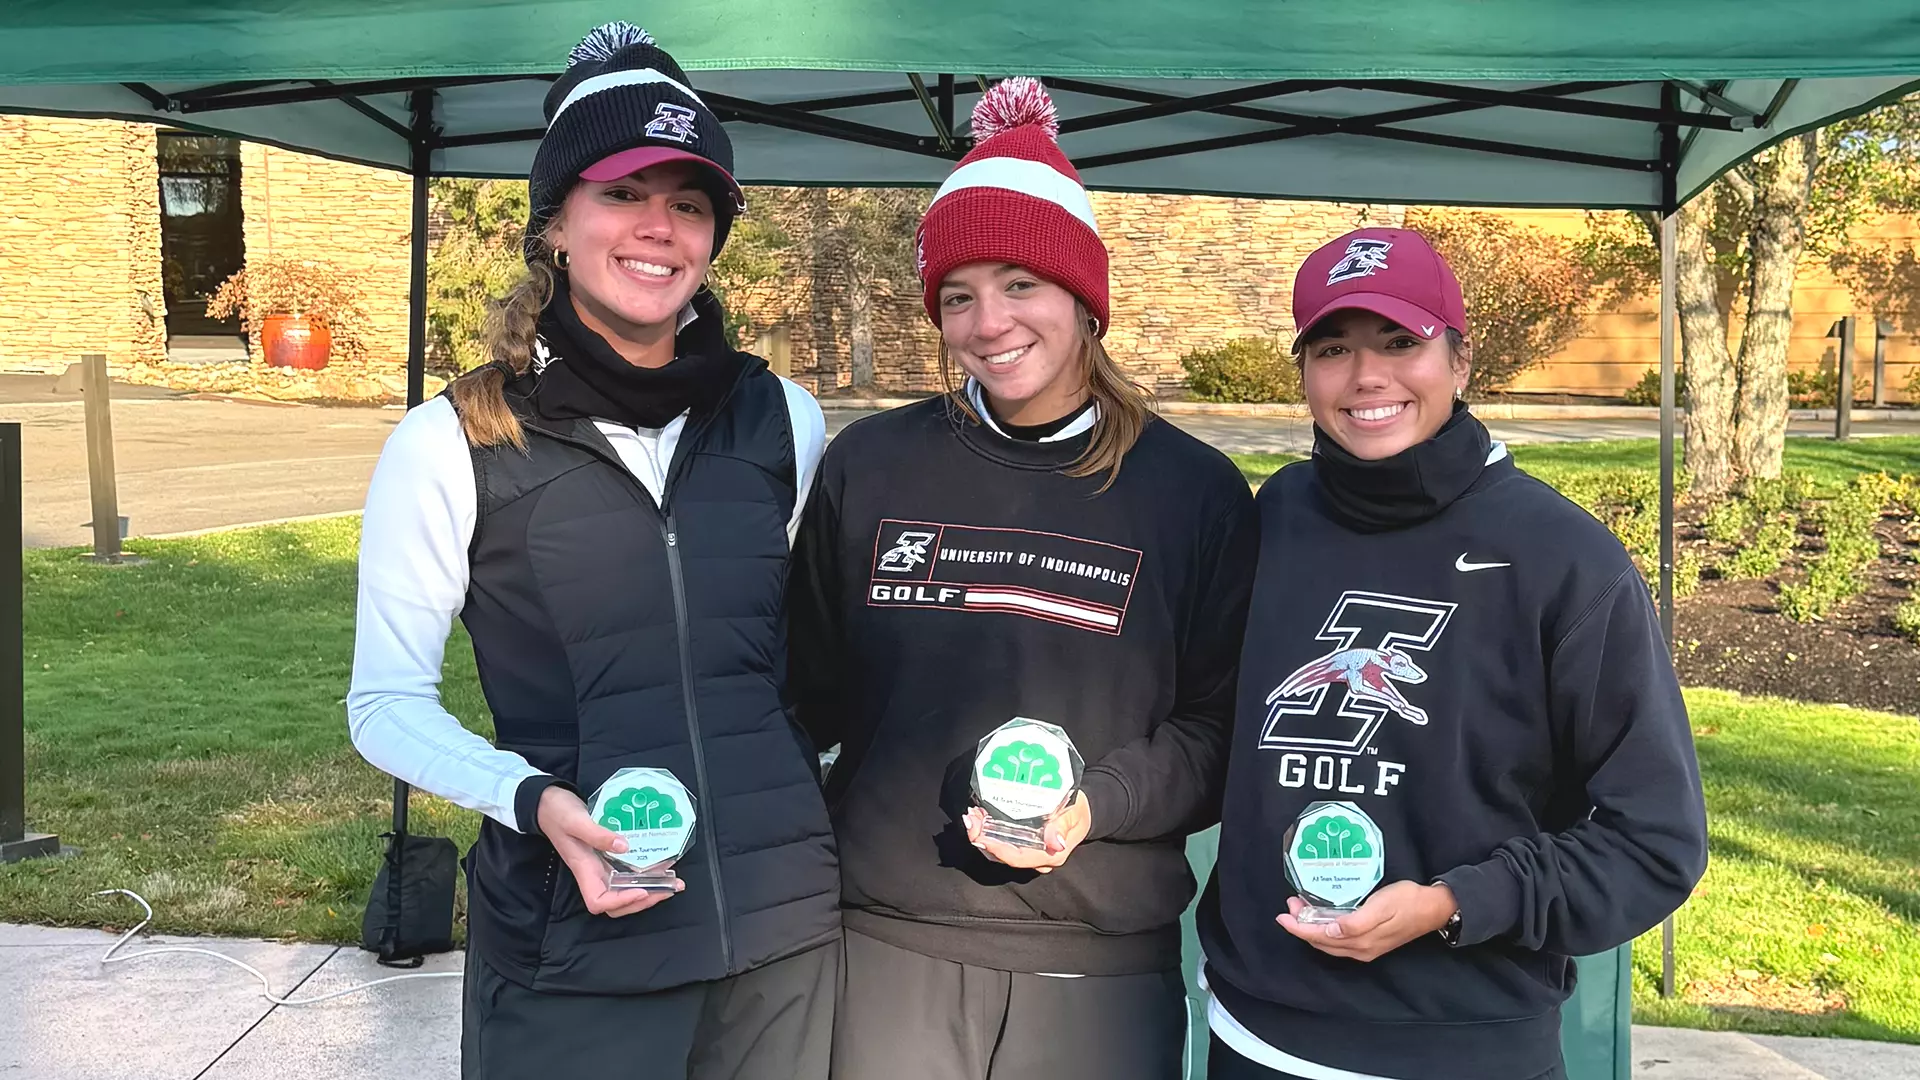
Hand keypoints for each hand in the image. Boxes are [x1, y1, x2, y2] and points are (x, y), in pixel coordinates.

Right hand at [536, 785, 683, 917]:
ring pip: (625, 890)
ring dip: (648, 891)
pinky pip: (627, 873)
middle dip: (643, 901)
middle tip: (668, 889)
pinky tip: (661, 866)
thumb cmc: (557, 813)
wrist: (548, 803)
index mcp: (584, 869)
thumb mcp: (576, 821)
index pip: (599, 901)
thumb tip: (624, 846)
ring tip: (672, 883)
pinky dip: (644, 875)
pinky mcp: (607, 856)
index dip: (620, 902)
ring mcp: (601, 866)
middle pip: (617, 903)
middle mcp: (594, 873)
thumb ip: (598, 835)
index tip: (642, 890)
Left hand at [964, 793, 1092, 872]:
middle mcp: (1036, 858)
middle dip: (983, 839)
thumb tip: (1055, 844)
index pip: (1019, 858)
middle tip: (970, 819)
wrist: (1081, 810)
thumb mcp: (1074, 814)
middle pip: (1004, 855)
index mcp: (1050, 855)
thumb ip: (1062, 827)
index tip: (981, 836)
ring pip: (1000, 850)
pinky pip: (1002, 842)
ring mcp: (1028, 852)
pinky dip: (988, 830)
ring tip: (971, 816)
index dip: (998, 850)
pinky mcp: (1023, 844)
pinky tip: (980, 816)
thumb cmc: (1078, 811)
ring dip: (982, 834)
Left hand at [1276, 881, 1455, 961]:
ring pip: (1329, 942)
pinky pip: (1339, 939)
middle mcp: (1360, 949)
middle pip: (1321, 942)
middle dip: (1302, 926)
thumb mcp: (1381, 906)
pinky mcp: (1370, 941)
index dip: (1299, 928)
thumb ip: (1356, 922)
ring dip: (1312, 926)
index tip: (1283, 916)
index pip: (1320, 937)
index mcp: (1361, 942)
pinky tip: (1322, 915)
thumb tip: (1331, 930)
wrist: (1434, 909)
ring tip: (1301, 908)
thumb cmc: (1407, 901)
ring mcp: (1366, 947)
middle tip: (1291, 905)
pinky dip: (1325, 928)